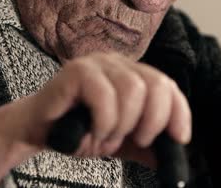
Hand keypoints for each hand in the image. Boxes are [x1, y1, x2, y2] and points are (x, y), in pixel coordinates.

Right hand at [0, 52, 190, 186]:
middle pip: (157, 84)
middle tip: (136, 139)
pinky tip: (92, 130)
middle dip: (152, 121)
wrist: (41, 133)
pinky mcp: (76, 71)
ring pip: (133, 90)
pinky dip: (103, 122)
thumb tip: (175, 158)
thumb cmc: (80, 131)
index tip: (179, 139)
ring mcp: (96, 63)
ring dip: (122, 124)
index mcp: (132, 73)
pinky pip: (104, 96)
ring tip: (105, 135)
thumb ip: (148, 146)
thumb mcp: (123, 141)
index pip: (168, 85)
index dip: (179, 112)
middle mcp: (117, 63)